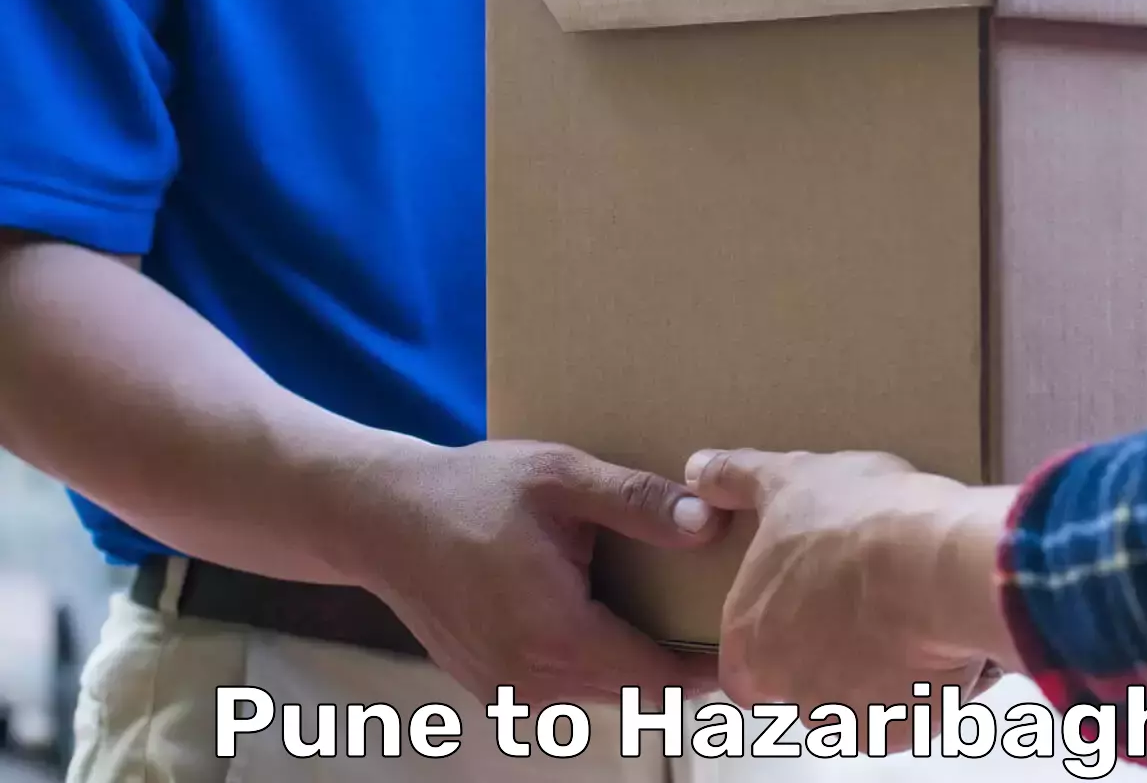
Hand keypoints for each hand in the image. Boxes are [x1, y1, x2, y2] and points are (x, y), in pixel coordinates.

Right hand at [321, 438, 727, 706]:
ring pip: (600, 692)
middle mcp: (532, 680)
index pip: (656, 679)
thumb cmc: (472, 490)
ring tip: (674, 616)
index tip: (742, 639)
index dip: (705, 667)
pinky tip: (607, 614)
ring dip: (635, 664)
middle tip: (720, 622)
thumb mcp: (561, 477)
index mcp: (556, 635)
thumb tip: (709, 520)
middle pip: (634, 692)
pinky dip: (593, 661)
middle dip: (678, 666)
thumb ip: (637, 501)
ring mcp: (508, 690)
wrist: (381, 517)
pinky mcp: (492, 686)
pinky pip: (563, 686)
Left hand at [684, 448, 1019, 748]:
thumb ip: (737, 479)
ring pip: (854, 703)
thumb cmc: (859, 521)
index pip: (743, 665)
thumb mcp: (791, 479)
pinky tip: (936, 640)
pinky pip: (906, 712)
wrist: (934, 564)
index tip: (807, 610)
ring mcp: (844, 713)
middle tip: (864, 606)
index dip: (774, 639)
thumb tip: (699, 470)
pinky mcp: (899, 726)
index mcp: (749, 639)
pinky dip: (920, 686)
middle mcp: (786, 688)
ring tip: (907, 617)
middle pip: (801, 685)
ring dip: (874, 672)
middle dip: (831, 655)